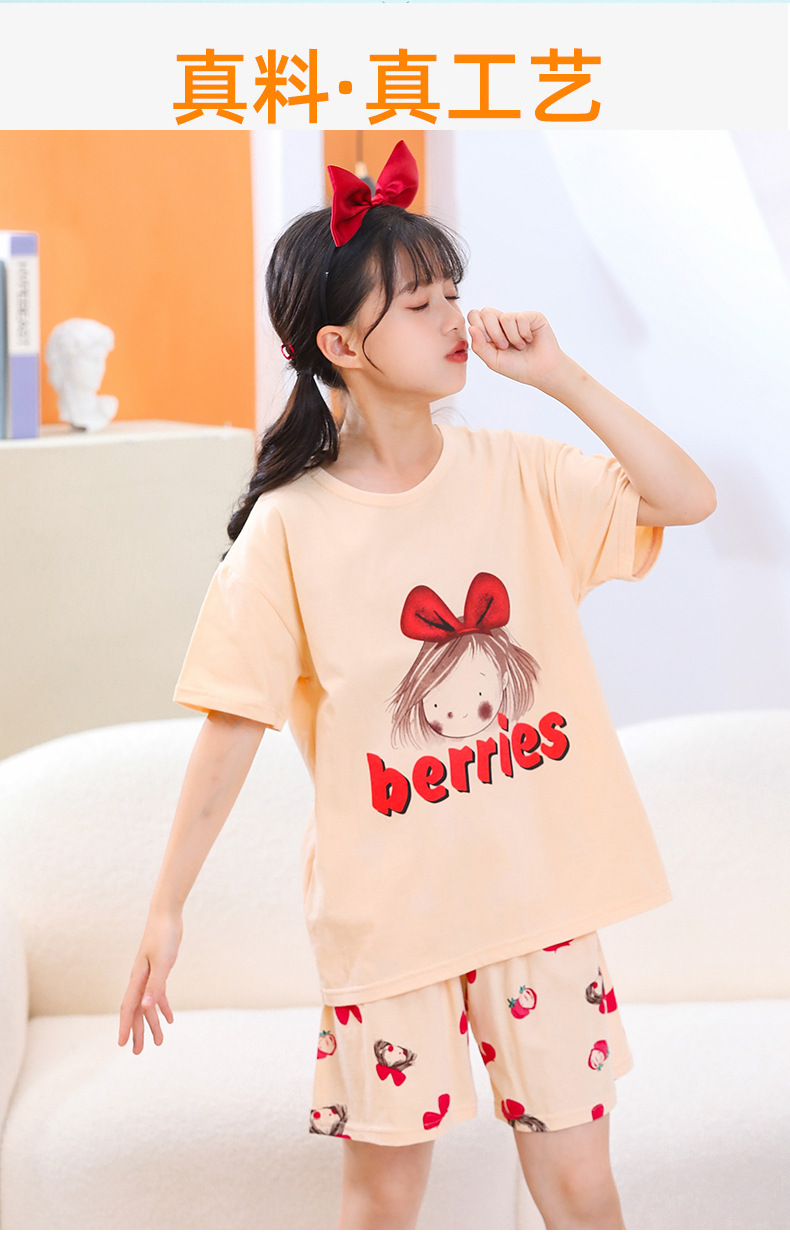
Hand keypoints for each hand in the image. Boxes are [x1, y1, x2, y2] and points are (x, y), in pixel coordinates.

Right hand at [118, 911, 181, 1053]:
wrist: (167, 916)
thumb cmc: (164, 937)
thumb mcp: (163, 962)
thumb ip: (155, 985)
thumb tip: (147, 1007)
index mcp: (138, 979)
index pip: (129, 1008)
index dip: (126, 1027)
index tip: (122, 1044)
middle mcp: (140, 980)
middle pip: (137, 1010)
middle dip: (137, 1031)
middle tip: (138, 1052)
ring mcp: (148, 975)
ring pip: (147, 1005)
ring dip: (152, 1023)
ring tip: (159, 1041)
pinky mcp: (158, 971)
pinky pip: (158, 994)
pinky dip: (163, 1007)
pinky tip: (170, 1018)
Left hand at [467, 308, 567, 388]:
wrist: (541, 371)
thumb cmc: (517, 367)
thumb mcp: (493, 361)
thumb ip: (479, 346)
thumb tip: (471, 328)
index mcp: (490, 330)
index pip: (475, 316)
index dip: (477, 326)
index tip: (488, 342)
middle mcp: (502, 322)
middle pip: (486, 311)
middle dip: (493, 332)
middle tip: (503, 346)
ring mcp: (517, 318)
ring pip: (505, 317)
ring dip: (511, 337)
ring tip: (520, 346)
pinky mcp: (532, 316)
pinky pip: (521, 318)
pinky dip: (523, 333)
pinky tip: (529, 340)